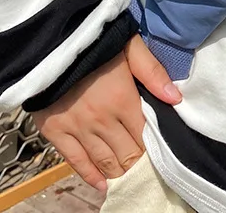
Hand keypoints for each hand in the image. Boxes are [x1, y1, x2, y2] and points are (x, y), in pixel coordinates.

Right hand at [32, 35, 181, 191]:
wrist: (50, 40)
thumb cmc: (94, 40)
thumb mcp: (129, 46)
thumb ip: (153, 72)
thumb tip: (176, 98)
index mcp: (122, 99)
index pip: (143, 136)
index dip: (153, 149)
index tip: (160, 157)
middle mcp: (101, 120)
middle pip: (126, 154)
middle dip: (137, 164)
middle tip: (146, 172)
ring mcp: (77, 128)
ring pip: (103, 161)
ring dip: (118, 172)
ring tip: (129, 180)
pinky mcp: (55, 130)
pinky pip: (74, 160)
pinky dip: (90, 175)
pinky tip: (102, 185)